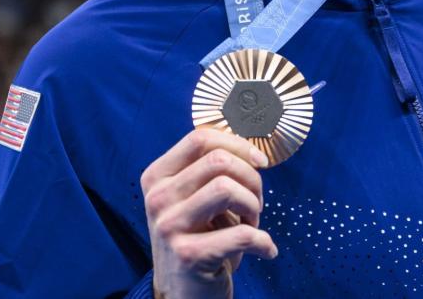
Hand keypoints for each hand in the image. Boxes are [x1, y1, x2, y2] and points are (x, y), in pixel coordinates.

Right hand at [141, 128, 277, 298]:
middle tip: (255, 203)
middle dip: (251, 179)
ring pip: (227, 189)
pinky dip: (264, 242)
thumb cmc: (197, 238)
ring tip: (252, 225)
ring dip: (253, 208)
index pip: (200, 139)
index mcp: (157, 177)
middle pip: (219, 161)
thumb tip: (251, 147)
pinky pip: (242, 234)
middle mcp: (157, 198)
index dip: (238, 145)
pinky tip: (265, 250)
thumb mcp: (193, 199)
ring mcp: (168, 227)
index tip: (260, 162)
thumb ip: (210, 170)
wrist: (183, 293)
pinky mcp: (187, 255)